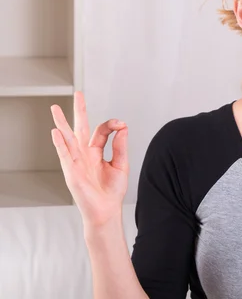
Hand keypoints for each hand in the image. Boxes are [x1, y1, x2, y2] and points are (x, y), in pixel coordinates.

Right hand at [50, 91, 128, 227]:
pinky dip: (60, 143)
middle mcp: (85, 154)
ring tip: (55, 108)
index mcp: (96, 152)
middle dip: (79, 111)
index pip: (101, 130)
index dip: (112, 124)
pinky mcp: (71, 171)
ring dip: (62, 123)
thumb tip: (123, 126)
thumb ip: (120, 146)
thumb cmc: (112, 190)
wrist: (106, 210)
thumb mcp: (121, 164)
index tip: (121, 124)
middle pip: (81, 127)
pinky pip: (64, 154)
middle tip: (78, 93)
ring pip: (68, 137)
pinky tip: (56, 131)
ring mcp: (76, 161)